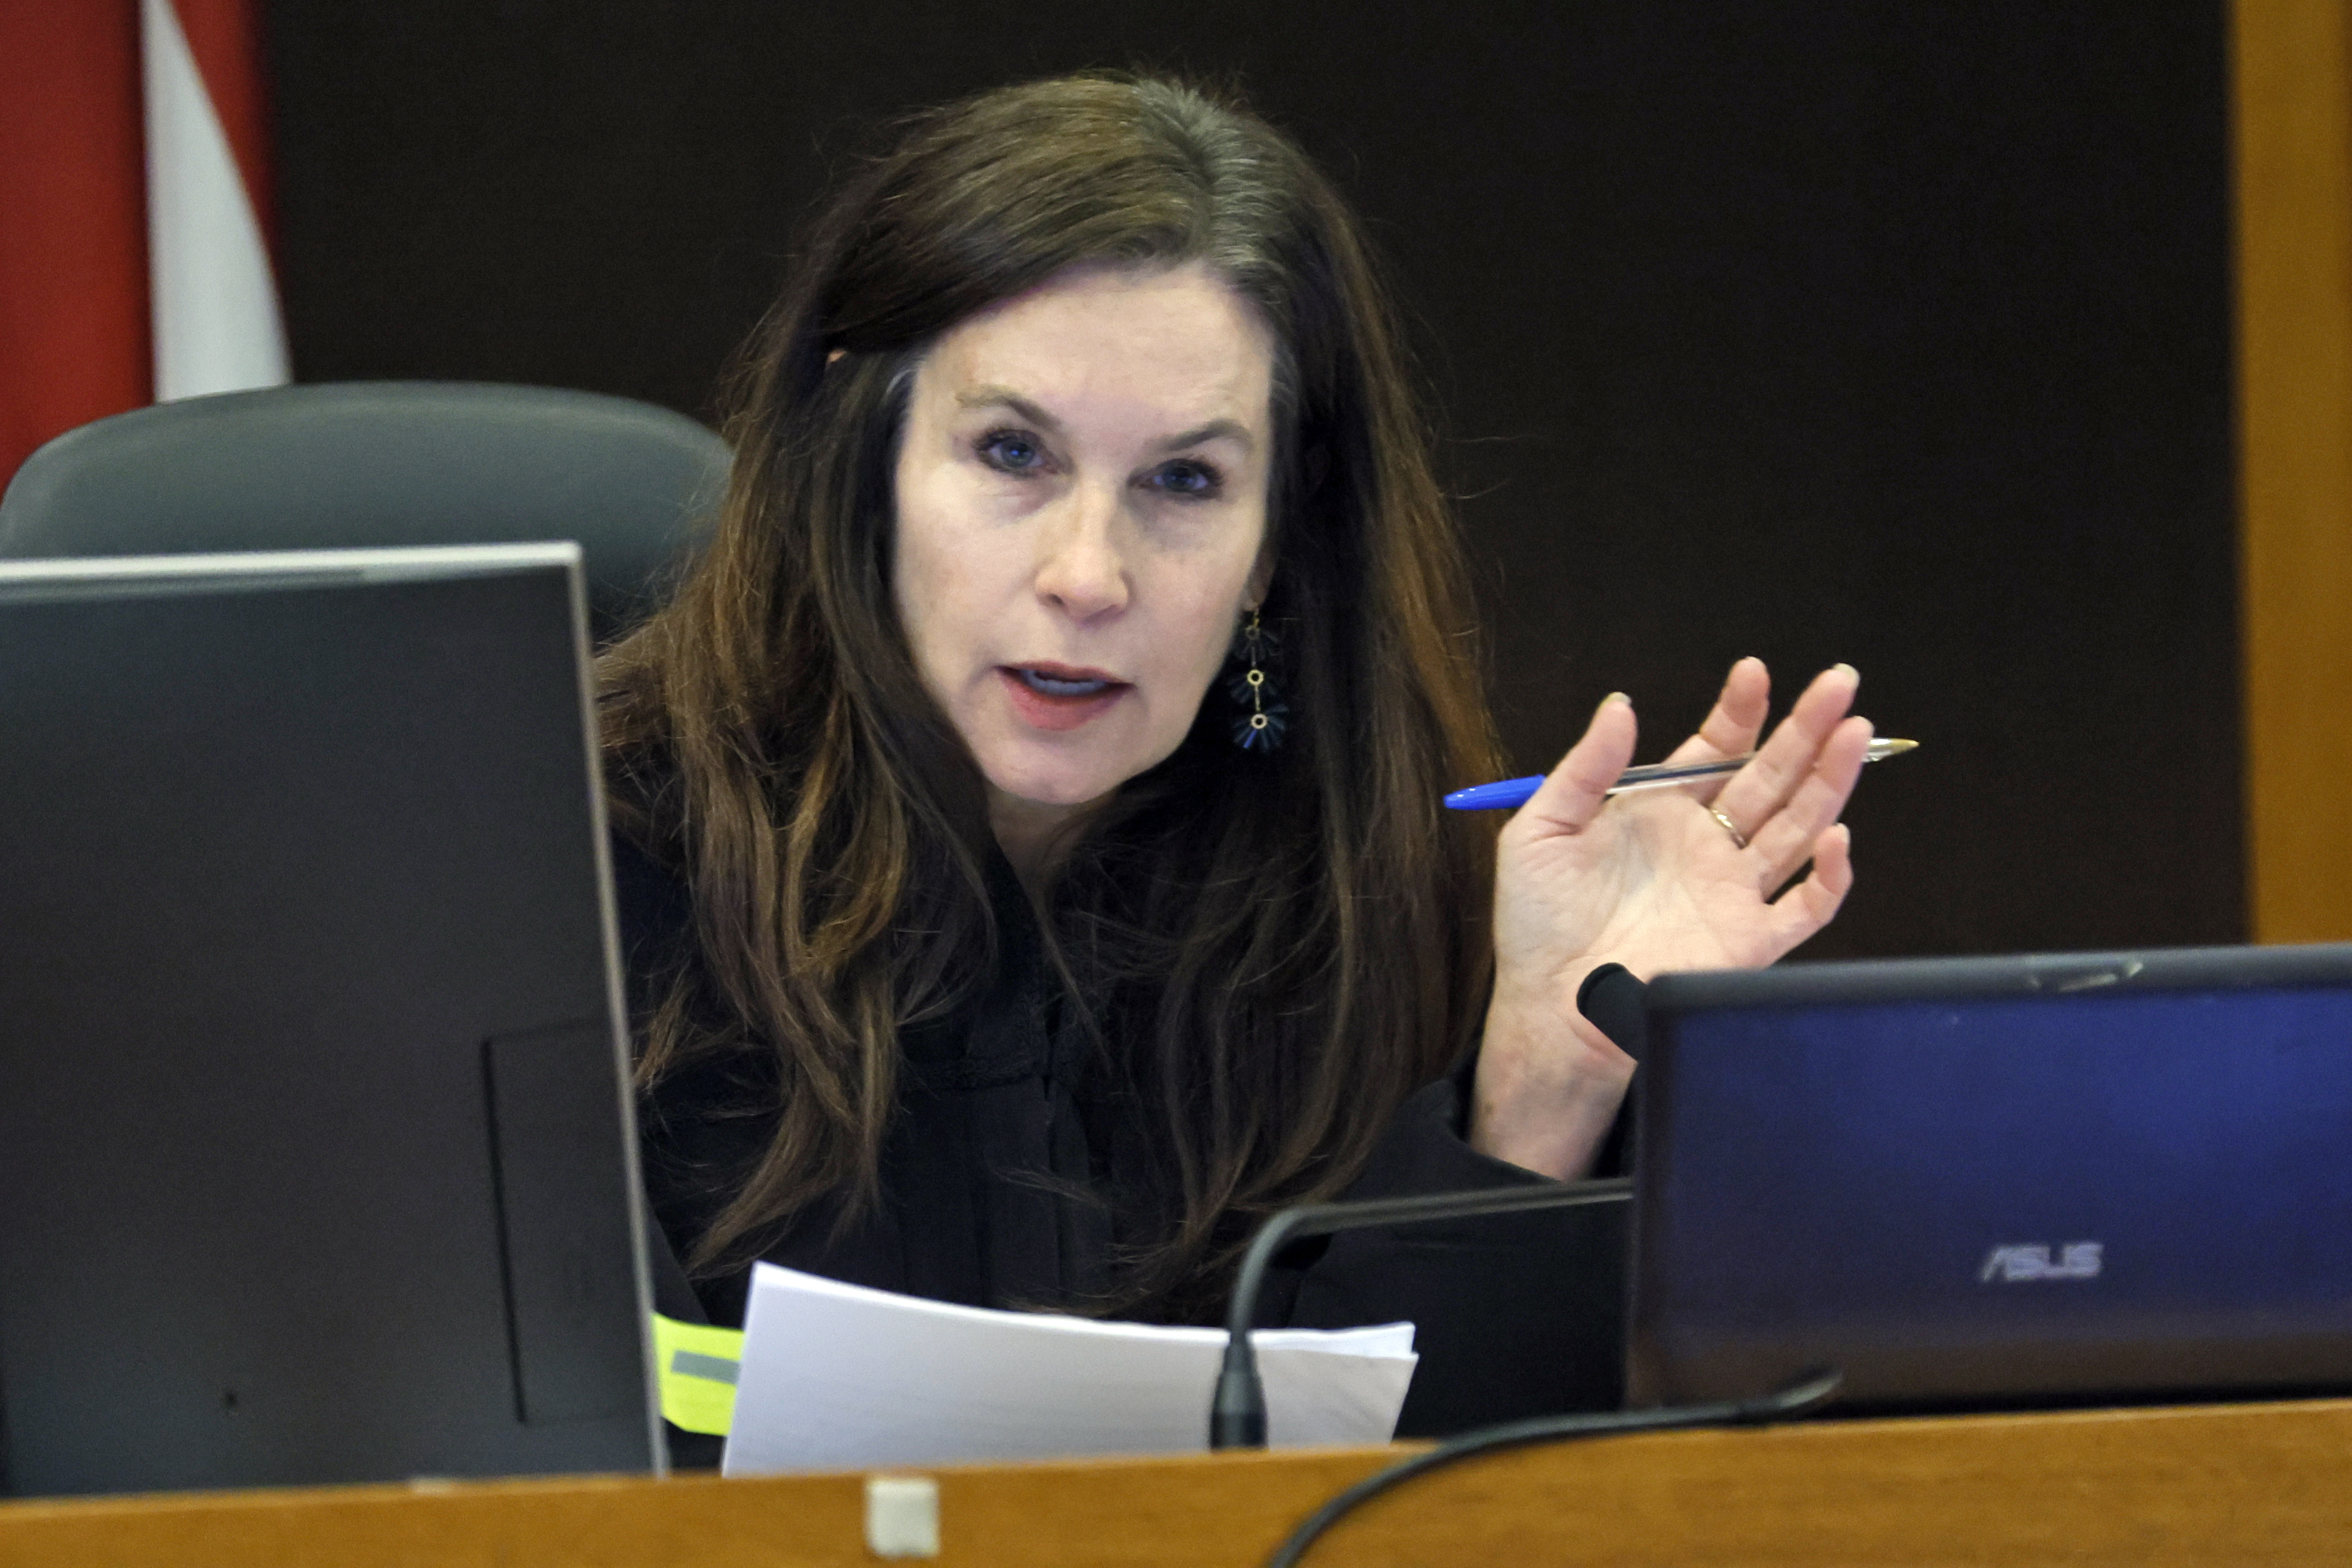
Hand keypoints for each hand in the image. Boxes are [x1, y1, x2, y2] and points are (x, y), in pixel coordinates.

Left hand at [1468, 659, 1871, 1177]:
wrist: (1549, 1004)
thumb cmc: (1537, 922)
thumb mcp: (1541, 828)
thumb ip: (1586, 767)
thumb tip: (1620, 704)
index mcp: (1660, 812)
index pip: (1715, 749)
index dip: (1739, 711)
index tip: (1753, 672)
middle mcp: (1705, 845)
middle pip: (1771, 777)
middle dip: (1806, 729)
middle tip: (1839, 682)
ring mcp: (1733, 892)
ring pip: (1798, 825)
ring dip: (1829, 780)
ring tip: (1853, 733)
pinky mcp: (1749, 941)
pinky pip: (1806, 907)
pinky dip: (1830, 875)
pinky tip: (1835, 836)